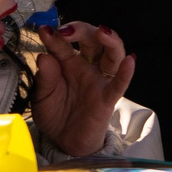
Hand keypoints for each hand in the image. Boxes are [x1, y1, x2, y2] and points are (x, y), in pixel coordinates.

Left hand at [30, 22, 133, 157]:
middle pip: (91, 40)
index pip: (63, 43)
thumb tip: (44, 56)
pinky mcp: (107, 98)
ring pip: (112, 55)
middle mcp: (86, 67)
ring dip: (110, 41)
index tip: (44, 29)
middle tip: (66, 30)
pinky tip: (130, 60)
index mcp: (67, 63)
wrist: (64, 142)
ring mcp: (99, 81)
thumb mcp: (41, 97)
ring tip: (102, 32)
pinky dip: (126, 72)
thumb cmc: (54, 114)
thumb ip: (44, 78)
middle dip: (81, 30)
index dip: (54, 35)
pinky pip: (119, 84)